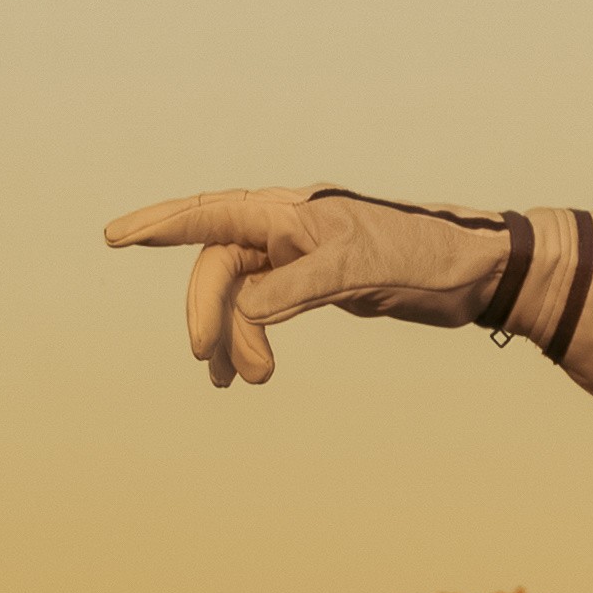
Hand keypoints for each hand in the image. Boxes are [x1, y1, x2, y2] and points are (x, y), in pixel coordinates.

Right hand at [101, 188, 516, 386]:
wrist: (477, 273)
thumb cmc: (427, 256)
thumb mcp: (363, 269)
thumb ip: (299, 286)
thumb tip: (244, 307)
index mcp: (294, 212)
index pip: (214, 213)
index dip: (162, 224)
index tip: (115, 236)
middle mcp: (289, 228)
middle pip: (219, 267)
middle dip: (208, 314)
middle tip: (207, 361)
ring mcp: (299, 256)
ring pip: (238, 294)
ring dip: (233, 337)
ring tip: (247, 380)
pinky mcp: (314, 283)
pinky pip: (260, 309)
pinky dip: (249, 338)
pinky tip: (247, 370)